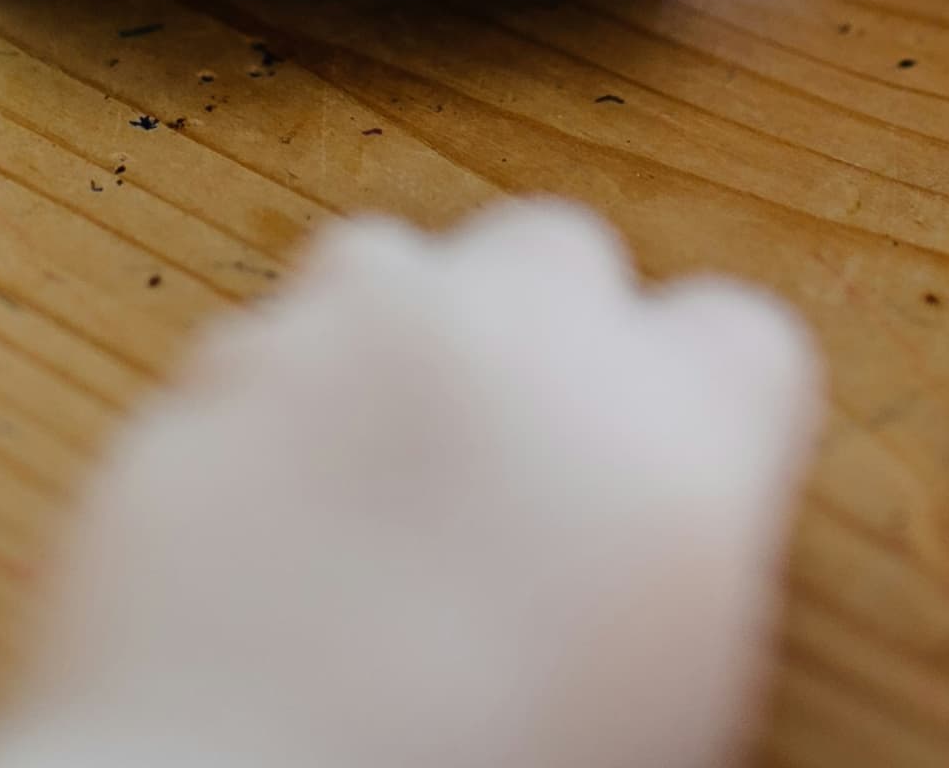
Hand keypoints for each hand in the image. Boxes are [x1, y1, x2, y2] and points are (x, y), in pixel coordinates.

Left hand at [0, 201, 819, 767]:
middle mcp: (515, 347)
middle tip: (515, 460)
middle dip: (544, 331)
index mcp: (670, 440)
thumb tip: (649, 526)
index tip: (665, 466)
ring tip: (381, 473)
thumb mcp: (670, 700)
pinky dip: (270, 410)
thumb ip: (678, 557)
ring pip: (391, 261)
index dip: (702, 403)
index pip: (739, 335)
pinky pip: (257, 349)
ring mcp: (345, 340)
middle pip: (560, 249)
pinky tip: (272, 523)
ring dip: (398, 338)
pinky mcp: (209, 377)